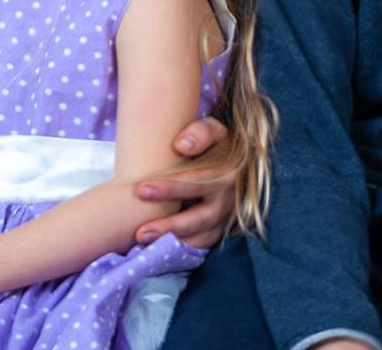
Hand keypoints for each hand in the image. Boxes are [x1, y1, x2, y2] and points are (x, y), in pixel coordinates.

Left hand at [131, 116, 233, 249]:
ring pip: (202, 237)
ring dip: (175, 243)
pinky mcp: (221, 230)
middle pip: (199, 218)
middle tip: (140, 232)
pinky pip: (203, 245)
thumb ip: (201, 132)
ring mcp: (226, 219)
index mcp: (226, 174)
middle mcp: (228, 200)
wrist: (241, 162)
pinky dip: (184, 251)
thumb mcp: (215, 130)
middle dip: (170, 226)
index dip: (169, 188)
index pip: (196, 183)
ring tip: (145, 244)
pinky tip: (160, 251)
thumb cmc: (219, 144)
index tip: (140, 190)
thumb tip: (182, 146)